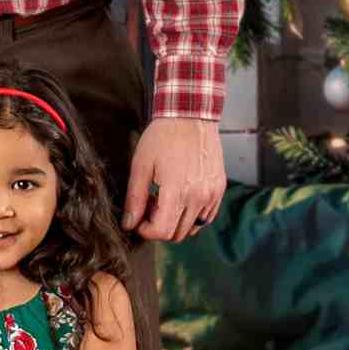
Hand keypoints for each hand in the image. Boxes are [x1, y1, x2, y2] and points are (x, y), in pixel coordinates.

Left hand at [121, 118, 224, 241]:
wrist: (190, 116)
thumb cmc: (162, 137)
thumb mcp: (141, 166)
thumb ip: (135, 199)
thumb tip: (129, 224)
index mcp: (177, 191)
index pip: (162, 231)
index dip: (146, 231)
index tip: (138, 220)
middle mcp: (198, 196)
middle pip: (177, 234)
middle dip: (159, 226)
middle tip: (150, 205)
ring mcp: (212, 194)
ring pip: (193, 228)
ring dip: (176, 222)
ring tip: (165, 200)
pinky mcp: (219, 189)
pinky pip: (206, 217)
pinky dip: (192, 216)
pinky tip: (181, 198)